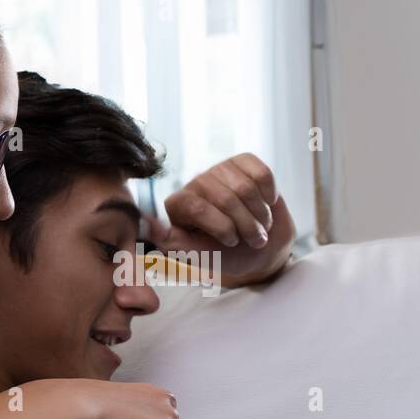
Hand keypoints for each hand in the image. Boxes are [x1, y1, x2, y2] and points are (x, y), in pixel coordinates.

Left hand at [148, 153, 295, 286]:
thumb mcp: (201, 256)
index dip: (222, 227)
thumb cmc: (227, 255)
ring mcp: (220, 169)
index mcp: (179, 205)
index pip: (197, 207)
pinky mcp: (243, 162)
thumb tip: (150, 227)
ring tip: (260, 226)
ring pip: (246, 187)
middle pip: (225, 198)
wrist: (262, 248)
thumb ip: (174, 244)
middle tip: (254, 240)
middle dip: (246, 225)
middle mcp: (196, 183)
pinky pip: (262, 173)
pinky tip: (266, 204)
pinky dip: (269, 194)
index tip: (231, 242)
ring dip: (260, 214)